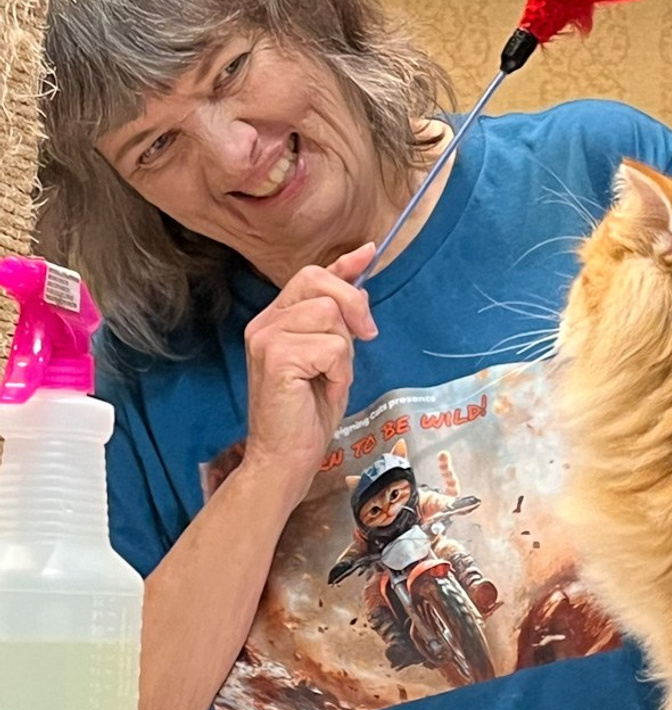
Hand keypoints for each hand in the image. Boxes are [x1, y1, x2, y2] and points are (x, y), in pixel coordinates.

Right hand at [241, 242, 378, 506]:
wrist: (285, 457)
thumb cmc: (307, 415)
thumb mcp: (331, 361)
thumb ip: (339, 324)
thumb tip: (360, 283)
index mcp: (276, 321)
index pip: (310, 276)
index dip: (342, 265)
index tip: (368, 252)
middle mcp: (265, 323)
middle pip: (318, 281)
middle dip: (352, 304)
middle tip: (365, 338)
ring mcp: (267, 337)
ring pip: (329, 314)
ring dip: (344, 351)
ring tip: (331, 378)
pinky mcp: (277, 356)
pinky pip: (331, 346)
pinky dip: (339, 370)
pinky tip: (325, 389)